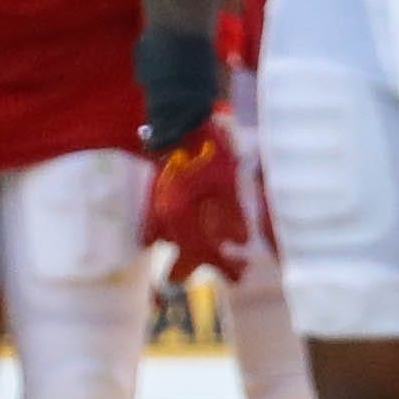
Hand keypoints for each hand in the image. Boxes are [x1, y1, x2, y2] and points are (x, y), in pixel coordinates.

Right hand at [143, 119, 249, 282]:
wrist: (182, 121)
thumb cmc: (208, 149)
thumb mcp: (227, 182)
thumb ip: (232, 214)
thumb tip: (239, 243)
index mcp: (180, 215)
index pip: (202, 252)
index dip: (223, 266)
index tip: (241, 276)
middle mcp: (164, 216)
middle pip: (183, 253)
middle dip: (203, 266)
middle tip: (231, 272)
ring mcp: (158, 206)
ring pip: (172, 240)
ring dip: (191, 250)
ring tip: (214, 255)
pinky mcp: (158, 196)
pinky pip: (164, 226)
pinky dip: (179, 233)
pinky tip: (192, 233)